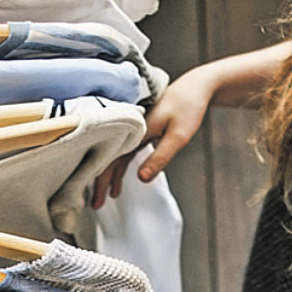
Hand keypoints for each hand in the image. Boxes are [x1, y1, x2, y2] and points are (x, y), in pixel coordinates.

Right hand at [90, 67, 215, 208]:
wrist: (196, 86)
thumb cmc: (189, 107)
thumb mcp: (178, 136)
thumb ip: (160, 157)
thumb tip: (141, 179)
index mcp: (135, 128)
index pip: (110, 158)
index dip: (101, 179)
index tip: (96, 199)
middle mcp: (130, 128)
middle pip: (108, 157)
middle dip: (100, 182)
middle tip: (95, 205)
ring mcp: (134, 129)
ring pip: (115, 155)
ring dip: (109, 176)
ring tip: (105, 197)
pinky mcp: (140, 130)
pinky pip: (124, 151)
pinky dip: (120, 166)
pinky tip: (119, 180)